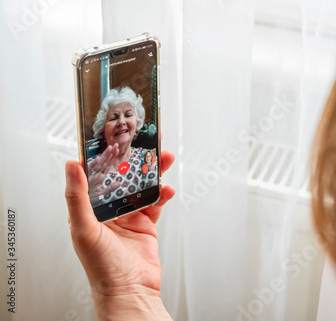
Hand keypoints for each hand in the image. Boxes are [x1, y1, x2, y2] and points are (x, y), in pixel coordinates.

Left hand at [65, 150, 174, 320]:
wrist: (130, 290)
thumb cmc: (101, 267)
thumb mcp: (84, 229)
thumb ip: (77, 197)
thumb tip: (71, 167)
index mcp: (89, 210)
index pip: (95, 177)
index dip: (104, 158)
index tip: (114, 141)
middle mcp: (108, 211)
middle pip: (122, 178)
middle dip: (135, 161)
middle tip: (146, 146)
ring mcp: (128, 217)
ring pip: (141, 187)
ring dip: (153, 174)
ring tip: (163, 160)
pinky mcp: (145, 224)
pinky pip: (155, 203)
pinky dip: (163, 194)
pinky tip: (167, 189)